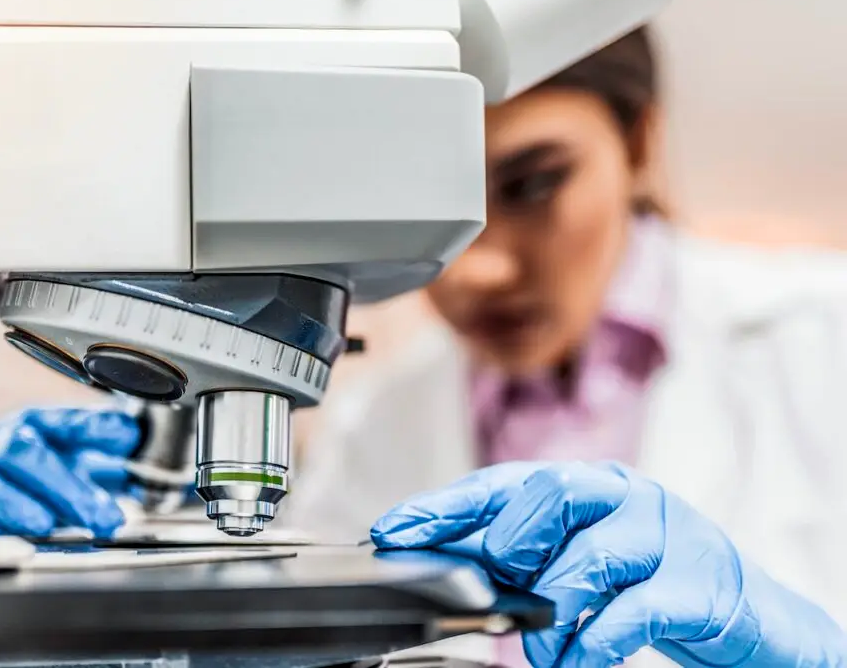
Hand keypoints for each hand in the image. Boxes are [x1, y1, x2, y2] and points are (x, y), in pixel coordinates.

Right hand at [0, 407, 142, 538]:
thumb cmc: (44, 476)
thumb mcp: (84, 456)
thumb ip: (108, 439)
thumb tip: (129, 432)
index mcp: (36, 426)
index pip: (66, 424)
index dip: (94, 433)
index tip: (125, 446)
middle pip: (21, 454)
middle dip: (62, 487)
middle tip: (96, 517)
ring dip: (10, 504)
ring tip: (43, 528)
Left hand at [371, 462, 846, 667]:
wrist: (742, 613)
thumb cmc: (644, 583)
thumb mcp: (578, 560)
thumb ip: (524, 558)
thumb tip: (447, 564)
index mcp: (585, 485)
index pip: (502, 482)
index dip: (443, 505)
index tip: (391, 530)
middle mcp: (622, 494)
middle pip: (551, 491)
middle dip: (509, 542)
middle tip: (500, 590)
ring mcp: (664, 533)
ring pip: (591, 553)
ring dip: (553, 609)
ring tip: (542, 648)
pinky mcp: (698, 584)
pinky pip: (633, 611)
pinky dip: (594, 643)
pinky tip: (576, 662)